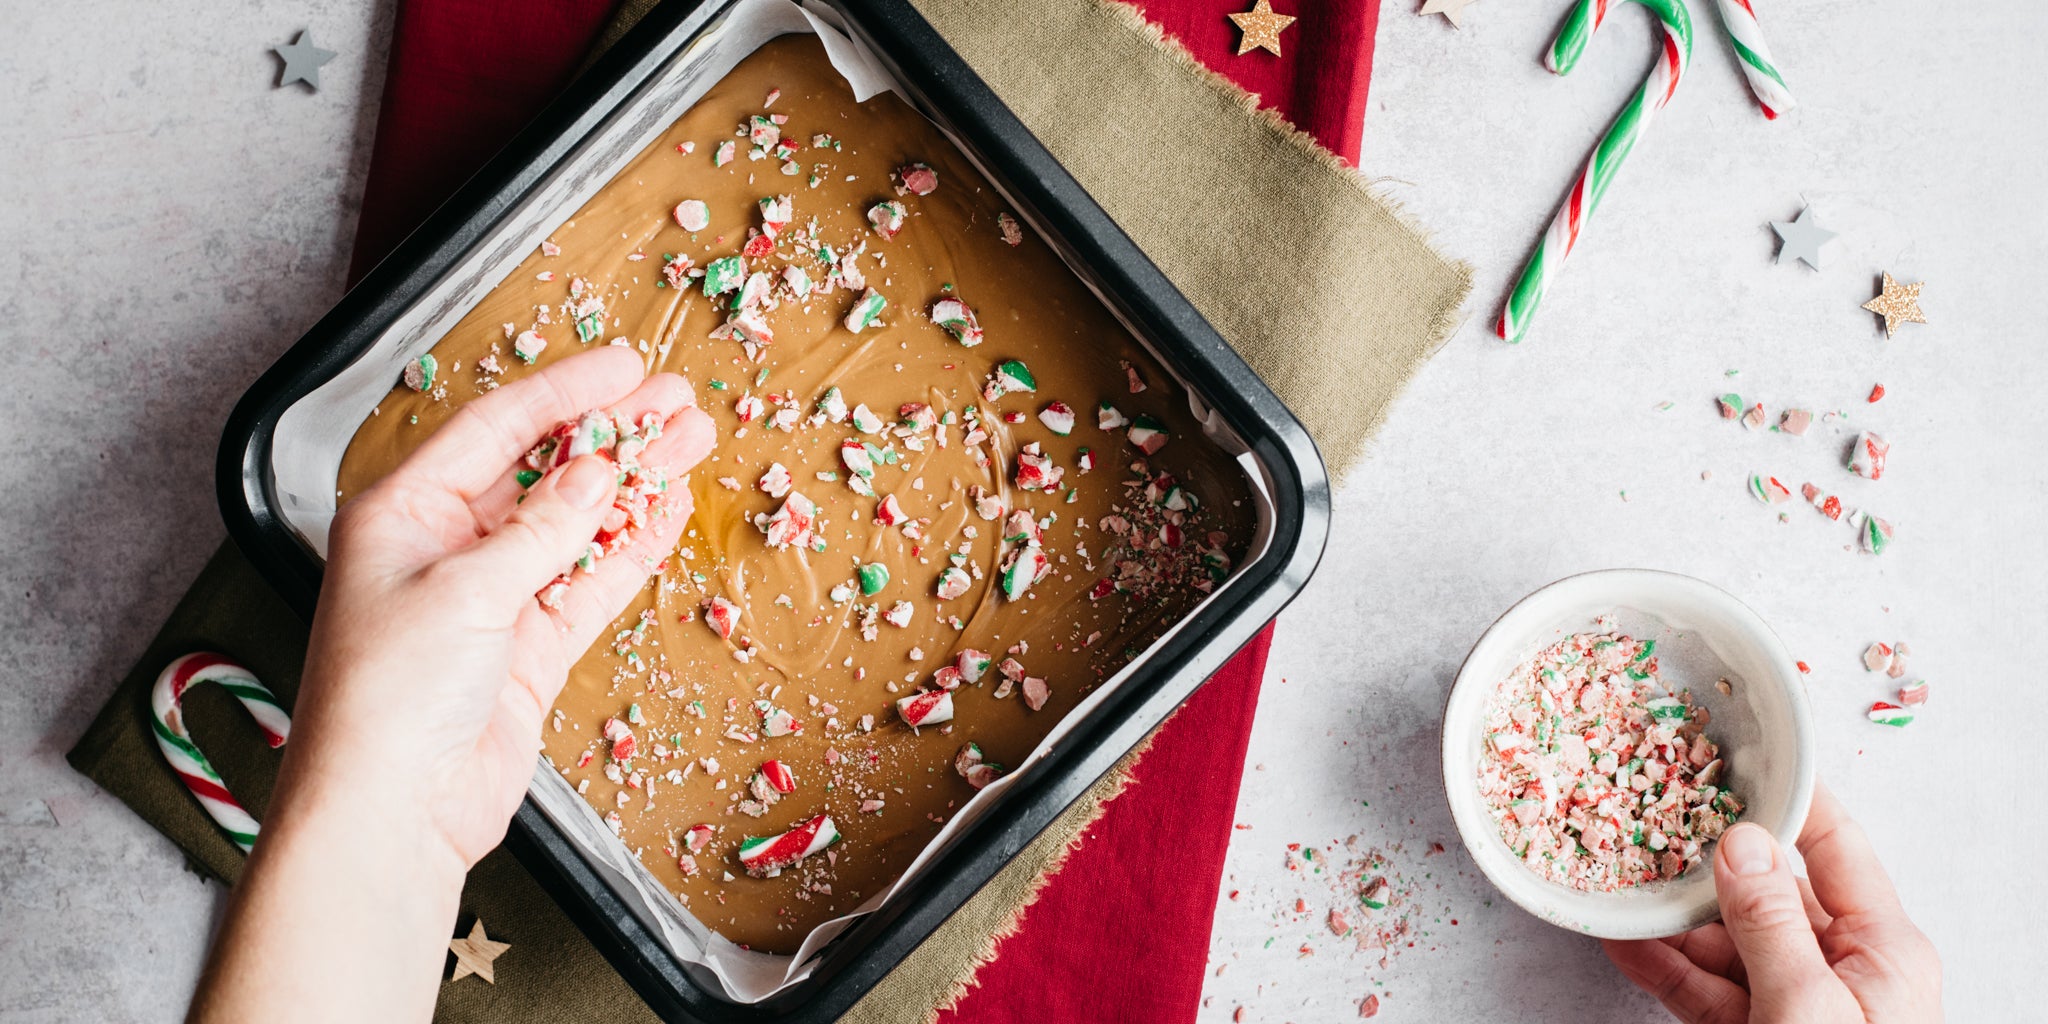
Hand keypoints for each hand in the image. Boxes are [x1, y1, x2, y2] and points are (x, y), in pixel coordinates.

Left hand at [192, 347, 715, 1021]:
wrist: (392, 808)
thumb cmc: (389, 694)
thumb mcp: (465, 589)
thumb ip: (541, 527)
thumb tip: (599, 471)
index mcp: (403, 510)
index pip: (496, 428)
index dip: (566, 392)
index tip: (625, 365)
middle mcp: (446, 544)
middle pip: (544, 470)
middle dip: (613, 432)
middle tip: (678, 399)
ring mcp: (492, 596)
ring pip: (576, 523)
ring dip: (634, 485)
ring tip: (691, 442)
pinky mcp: (528, 646)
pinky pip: (588, 582)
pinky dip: (630, 549)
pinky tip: (668, 513)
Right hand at [1603, 782, 1941, 1022]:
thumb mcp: (1809, 1009)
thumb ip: (1772, 924)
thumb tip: (1741, 842)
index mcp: (1884, 950)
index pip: (1834, 846)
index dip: (1785, 798)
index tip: (1734, 755)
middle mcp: (1844, 970)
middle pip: (1769, 890)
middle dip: (1706, 856)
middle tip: (1652, 810)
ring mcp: (1796, 1006)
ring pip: (1726, 940)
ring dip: (1671, 913)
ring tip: (1618, 873)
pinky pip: (1704, 990)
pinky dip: (1661, 966)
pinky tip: (1620, 939)